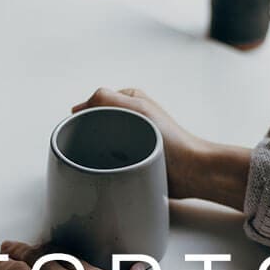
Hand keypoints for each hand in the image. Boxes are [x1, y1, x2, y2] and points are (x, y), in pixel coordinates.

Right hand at [73, 88, 251, 210]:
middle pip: (95, 123)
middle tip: (86, 148)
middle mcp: (130, 118)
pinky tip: (104, 170)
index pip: (94, 103)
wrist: (191, 171)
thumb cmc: (172, 140)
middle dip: (88, 135)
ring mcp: (130, 139)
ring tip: (98, 160)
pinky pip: (109, 160)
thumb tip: (80, 106)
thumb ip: (108, 98)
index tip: (78, 129)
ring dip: (96, 152)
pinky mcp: (132, 159)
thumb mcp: (139, 109)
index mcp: (130, 100)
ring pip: (100, 143)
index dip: (83, 115)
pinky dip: (104, 164)